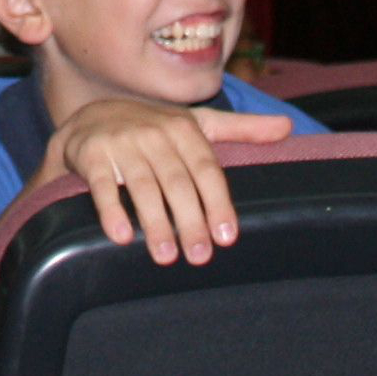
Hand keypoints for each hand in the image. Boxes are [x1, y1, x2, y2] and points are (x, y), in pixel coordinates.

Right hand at [36, 99, 293, 265]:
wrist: (89, 119)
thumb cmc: (152, 129)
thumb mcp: (195, 123)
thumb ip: (240, 129)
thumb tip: (287, 128)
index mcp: (183, 128)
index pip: (206, 169)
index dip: (217, 203)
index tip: (226, 236)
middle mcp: (153, 132)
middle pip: (177, 182)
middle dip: (190, 221)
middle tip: (200, 256)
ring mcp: (121, 143)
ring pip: (142, 186)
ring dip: (155, 223)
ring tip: (166, 256)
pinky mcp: (91, 155)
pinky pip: (103, 185)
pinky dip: (111, 210)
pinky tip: (121, 236)